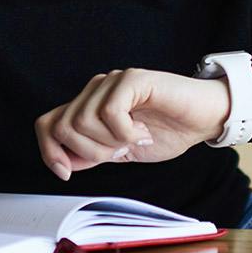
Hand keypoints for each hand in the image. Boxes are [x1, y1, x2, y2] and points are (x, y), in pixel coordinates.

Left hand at [34, 67, 229, 180]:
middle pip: (63, 126)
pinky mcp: (133, 79)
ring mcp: (113, 82)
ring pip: (83, 120)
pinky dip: (125, 132)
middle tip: (120, 152)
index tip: (66, 173)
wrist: (204, 119)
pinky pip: (110, 111)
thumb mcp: (121, 152)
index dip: (48, 151)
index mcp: (90, 106)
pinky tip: (143, 132)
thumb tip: (63, 162)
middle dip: (90, 152)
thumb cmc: (168, 131)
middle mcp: (96, 90)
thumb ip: (92, 154)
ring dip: (110, 142)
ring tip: (135, 139)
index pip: (47, 124)